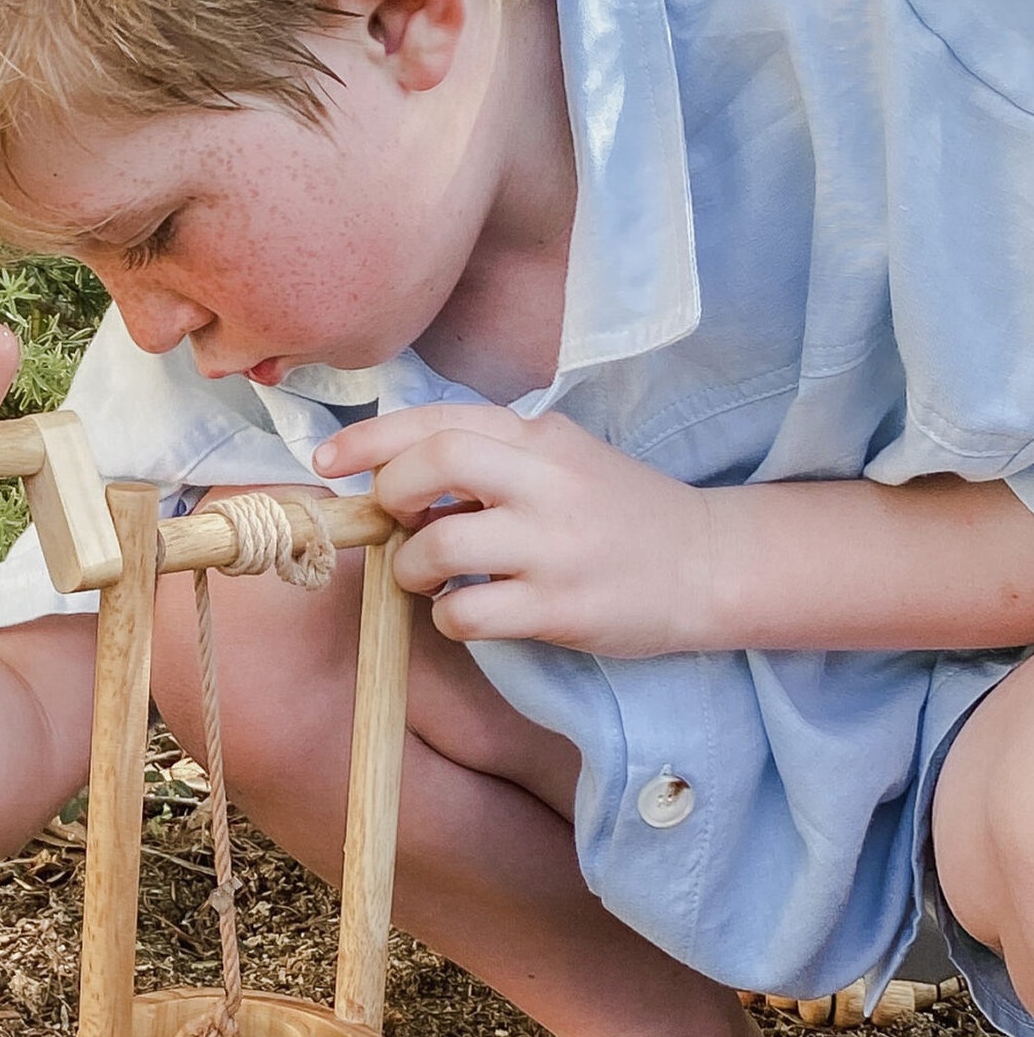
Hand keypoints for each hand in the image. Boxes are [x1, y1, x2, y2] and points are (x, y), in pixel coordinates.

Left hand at [313, 404, 714, 656]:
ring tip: (428, 576)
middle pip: (434, 463)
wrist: (709, 563)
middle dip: (390, 494)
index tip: (328, 461)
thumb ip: (492, 458)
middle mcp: (548, 483)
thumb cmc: (621, 512)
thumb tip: (396, 476)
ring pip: (439, 546)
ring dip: (411, 567)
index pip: (439, 419)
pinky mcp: (561, 608)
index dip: (370, 438)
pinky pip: (467, 614)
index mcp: (542, 437)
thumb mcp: (562, 460)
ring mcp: (555, 547)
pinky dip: (449, 618)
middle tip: (395, 521)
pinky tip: (469, 613)